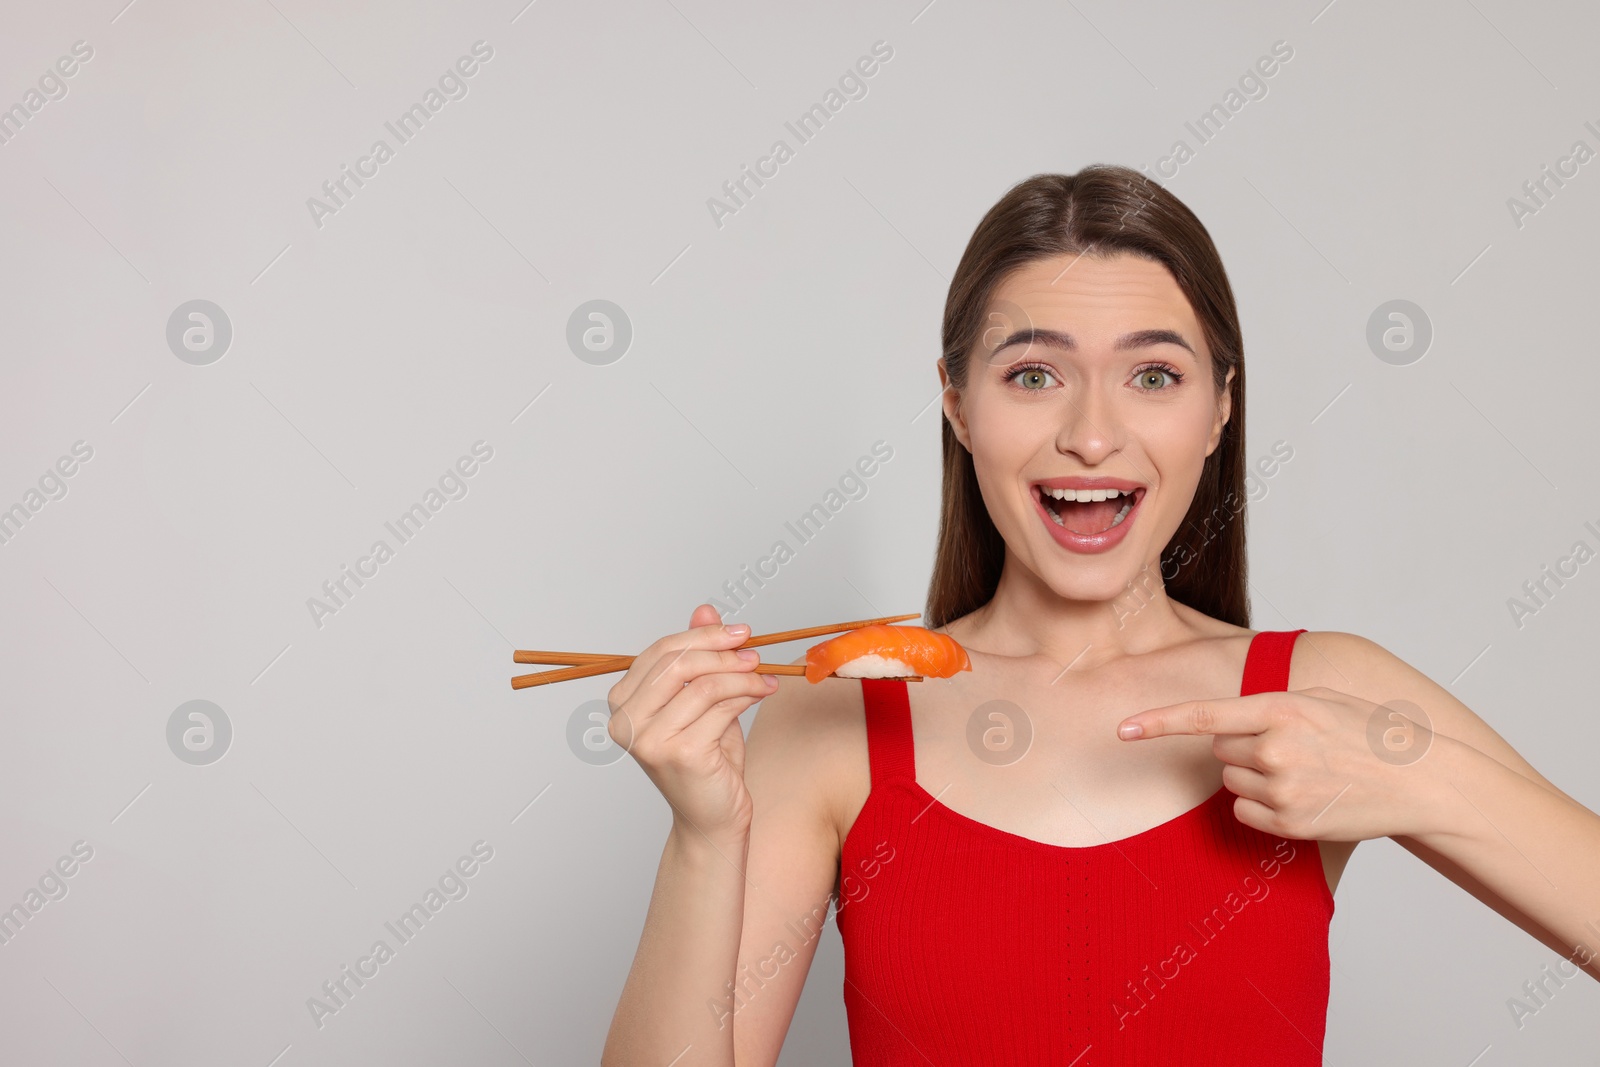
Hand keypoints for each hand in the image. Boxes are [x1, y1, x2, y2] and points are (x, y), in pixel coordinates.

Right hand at [606, 604, 778, 846]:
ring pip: (703, 684)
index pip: (660, 652)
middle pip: (677, 663)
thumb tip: (704, 610)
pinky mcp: (679, 753)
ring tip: (763, 676)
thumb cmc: (706, 760)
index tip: (739, 632)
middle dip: (722, 651)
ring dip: (742, 675)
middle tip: (754, 651)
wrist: (712, 818)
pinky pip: (720, 707)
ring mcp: (649, 740)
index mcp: (623, 703)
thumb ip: (698, 656)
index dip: (703, 636)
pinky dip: (747, 694)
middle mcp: (626, 721)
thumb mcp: (701, 700)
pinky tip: (762, 693)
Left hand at [1115, 687, 1444, 841]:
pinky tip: (1301, 796)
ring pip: (1232, 780)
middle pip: (1218, 749)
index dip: (1157, 724)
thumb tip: (1219, 721)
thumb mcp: (1319, 700)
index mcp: (1281, 709)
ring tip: (1304, 771)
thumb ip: (1269, 706)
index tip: (1122, 730)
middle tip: (1288, 746)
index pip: (1204, 717)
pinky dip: (1261, 806)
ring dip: (1254, 775)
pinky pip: (1245, 812)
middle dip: (1241, 746)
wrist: (1420, 779)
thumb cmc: (1368, 732)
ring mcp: (1282, 789)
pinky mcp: (1289, 823)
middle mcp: (1276, 749)